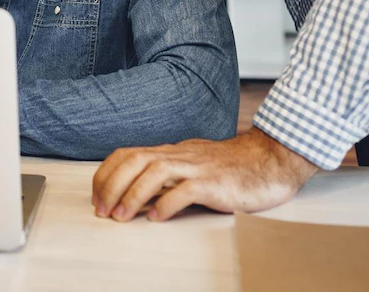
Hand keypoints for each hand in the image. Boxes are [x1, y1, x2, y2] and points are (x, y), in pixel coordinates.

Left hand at [92, 128, 317, 220]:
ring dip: (133, 194)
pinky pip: (187, 190)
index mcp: (173, 152)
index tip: (96, 196)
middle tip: (102, 210)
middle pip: (135, 160)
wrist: (271, 159)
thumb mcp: (193, 165)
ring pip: (155, 171)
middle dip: (111, 185)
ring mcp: (198, 167)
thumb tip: (138, 193)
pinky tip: (157, 217)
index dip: (107, 174)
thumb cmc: (233, 167)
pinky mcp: (216, 183)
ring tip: (122, 216)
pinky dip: (167, 203)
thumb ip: (168, 175)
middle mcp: (181, 155)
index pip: (128, 154)